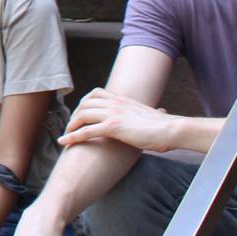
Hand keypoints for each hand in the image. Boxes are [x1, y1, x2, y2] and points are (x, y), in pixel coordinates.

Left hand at [60, 86, 182, 151]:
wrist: (171, 129)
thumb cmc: (166, 127)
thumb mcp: (155, 115)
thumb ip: (151, 113)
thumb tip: (162, 112)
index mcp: (123, 99)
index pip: (96, 93)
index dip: (84, 102)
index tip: (79, 113)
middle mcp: (115, 103)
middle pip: (85, 103)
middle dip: (74, 115)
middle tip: (71, 128)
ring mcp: (113, 113)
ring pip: (82, 115)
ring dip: (71, 126)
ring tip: (66, 136)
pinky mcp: (113, 126)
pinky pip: (86, 130)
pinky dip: (73, 136)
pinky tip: (65, 142)